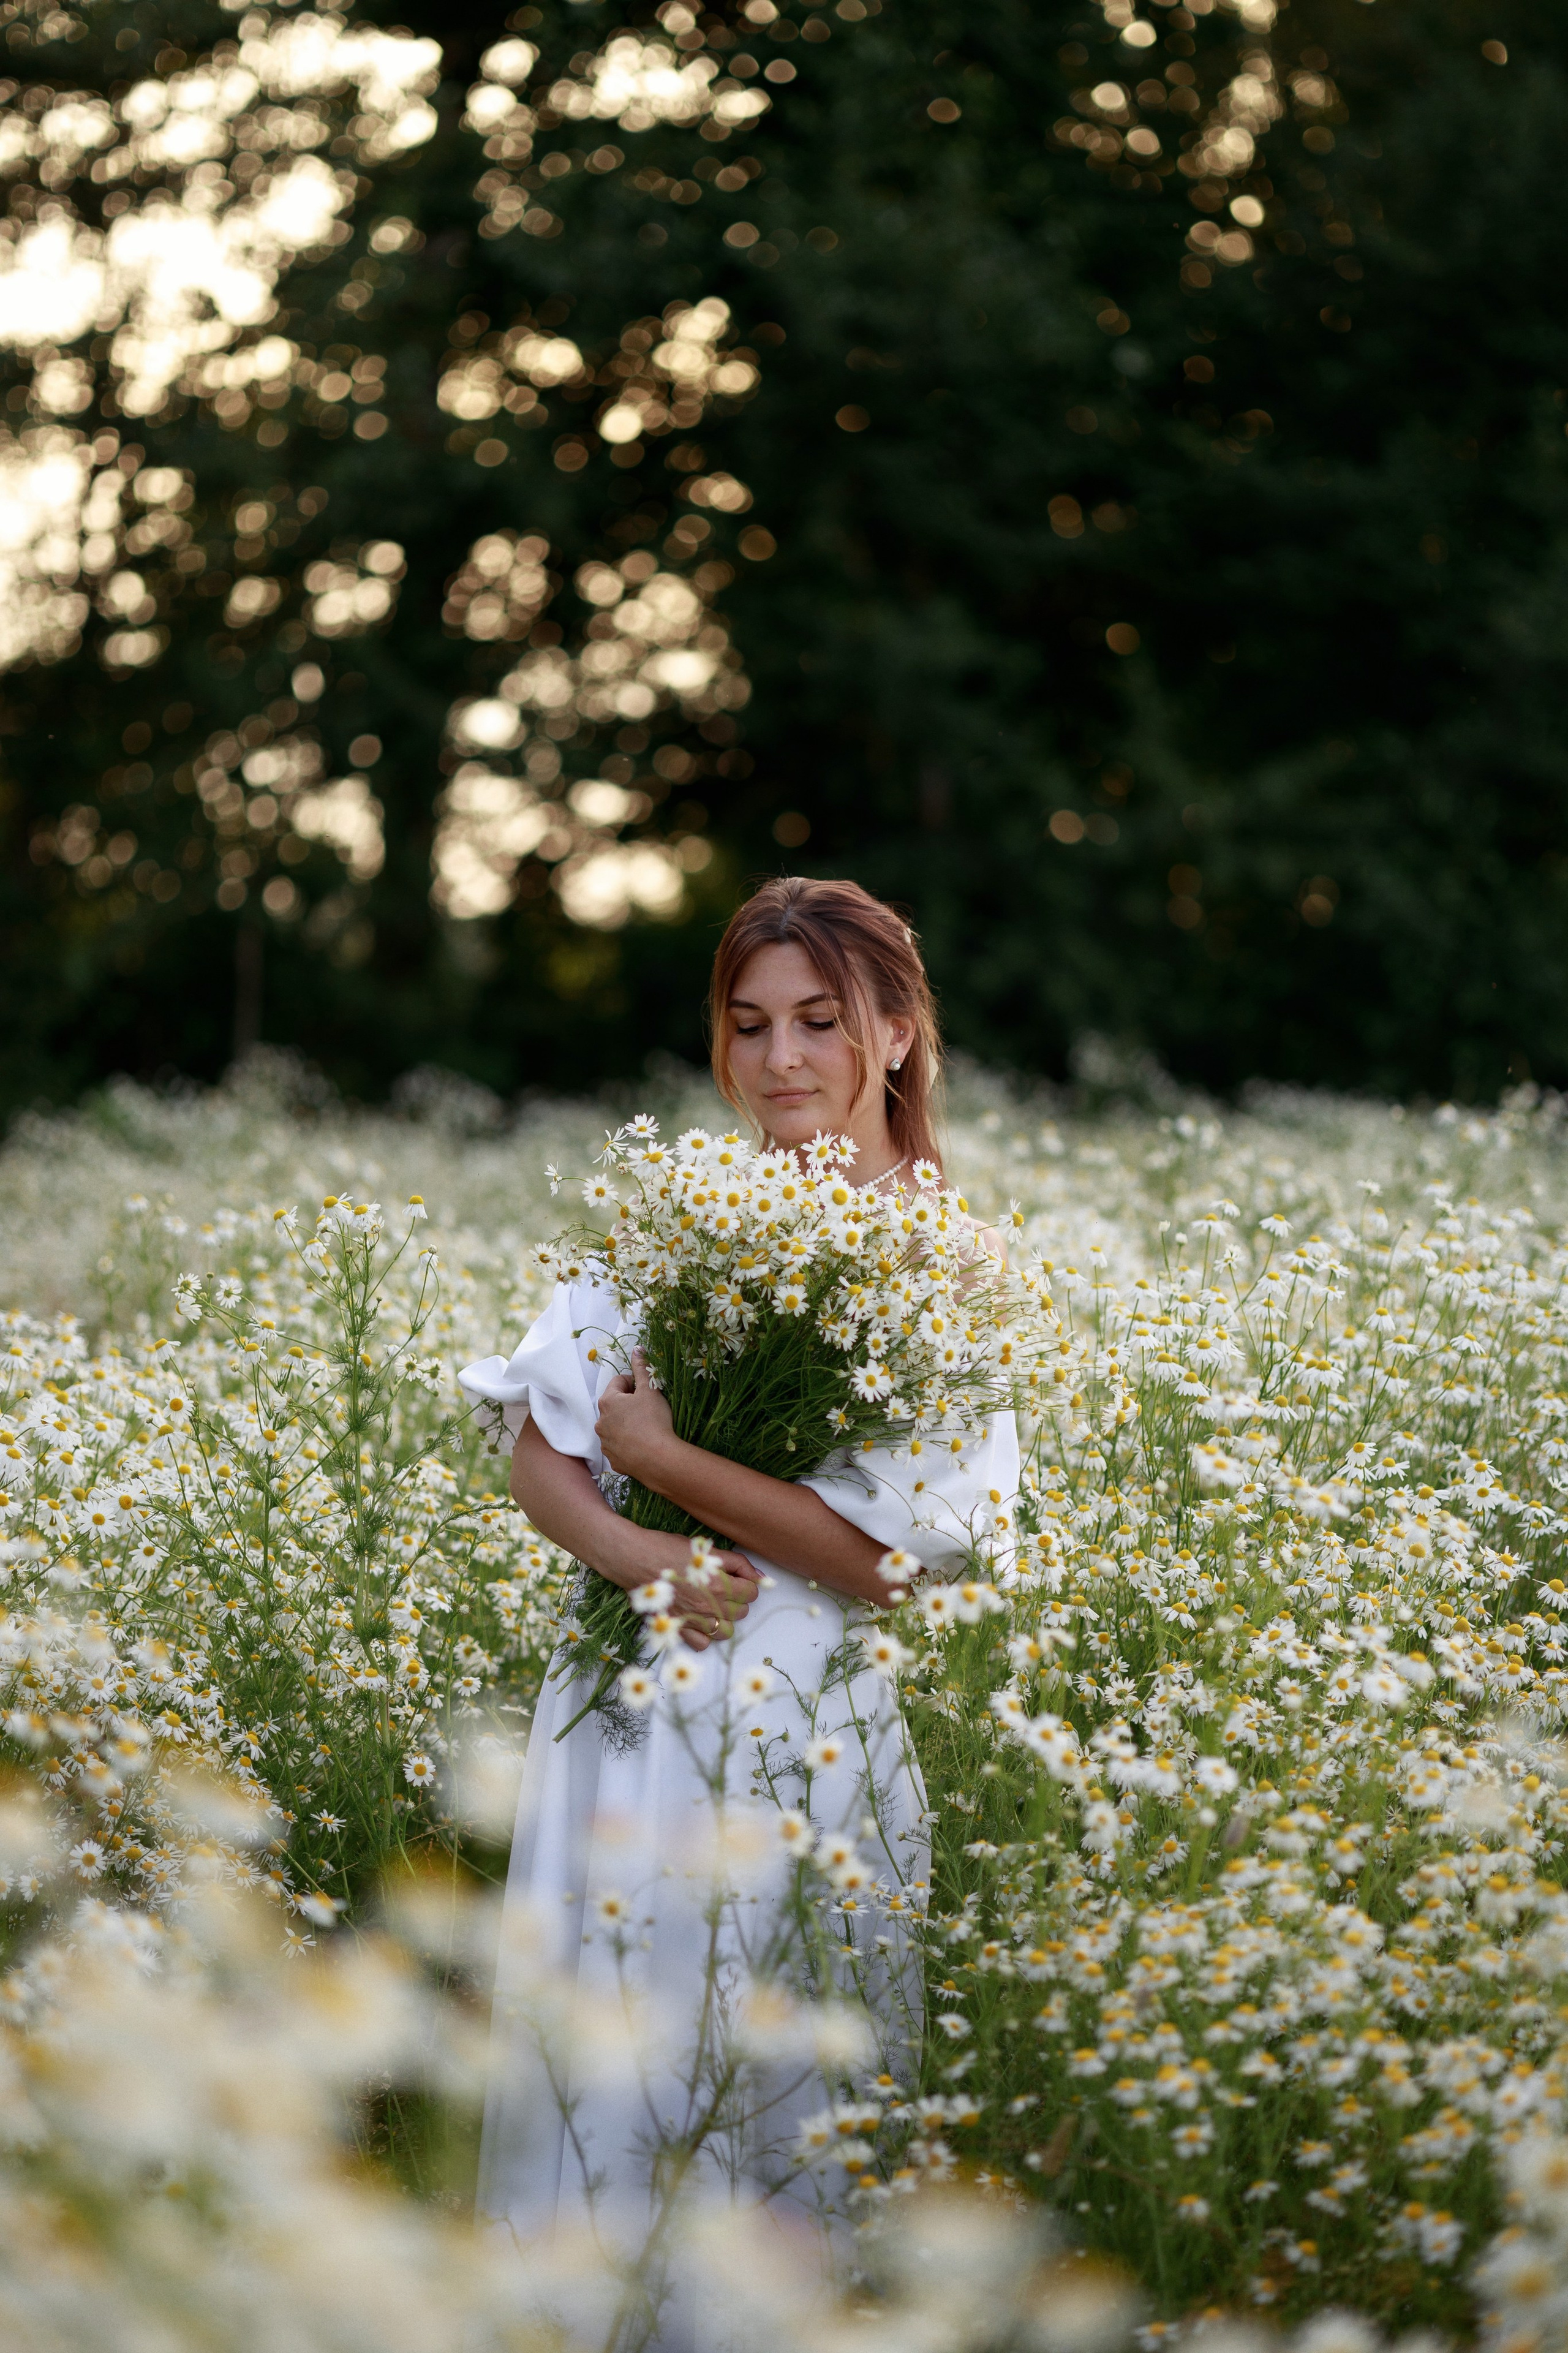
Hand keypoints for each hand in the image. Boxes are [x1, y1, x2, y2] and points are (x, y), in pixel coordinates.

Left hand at [595, 1349, 676, 1483]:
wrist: (658, 1459)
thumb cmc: (653, 1420)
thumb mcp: (650, 1390)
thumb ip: (642, 1368)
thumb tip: (637, 1348)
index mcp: (607, 1401)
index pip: (618, 1381)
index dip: (634, 1383)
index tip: (647, 1390)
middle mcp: (600, 1422)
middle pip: (615, 1405)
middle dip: (629, 1404)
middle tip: (648, 1408)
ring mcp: (605, 1443)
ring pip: (615, 1426)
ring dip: (627, 1424)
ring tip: (646, 1428)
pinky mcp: (613, 1459)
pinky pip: (619, 1446)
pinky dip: (628, 1443)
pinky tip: (642, 1444)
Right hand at [611, 1527, 758, 1650]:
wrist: (634, 1558)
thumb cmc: (668, 1548)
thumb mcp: (706, 1549)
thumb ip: (737, 1563)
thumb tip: (759, 1576)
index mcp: (718, 1585)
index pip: (752, 1593)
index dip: (748, 1583)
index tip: (738, 1578)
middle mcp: (708, 1606)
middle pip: (742, 1612)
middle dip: (738, 1600)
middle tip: (725, 1587)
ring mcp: (692, 1620)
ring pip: (726, 1631)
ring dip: (725, 1619)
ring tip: (715, 1605)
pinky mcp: (677, 1627)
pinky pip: (702, 1644)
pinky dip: (705, 1636)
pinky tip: (701, 1620)